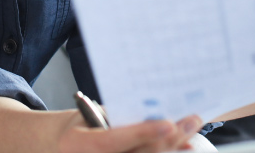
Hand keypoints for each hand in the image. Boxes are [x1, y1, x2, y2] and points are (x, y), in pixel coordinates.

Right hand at [58, 113, 203, 152]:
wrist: (64, 146)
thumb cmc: (80, 125)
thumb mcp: (90, 113)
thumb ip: (117, 115)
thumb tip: (153, 108)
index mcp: (79, 145)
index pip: (113, 141)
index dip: (141, 133)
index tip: (168, 123)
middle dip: (169, 138)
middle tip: (190, 120)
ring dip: (173, 146)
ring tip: (190, 130)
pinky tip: (183, 145)